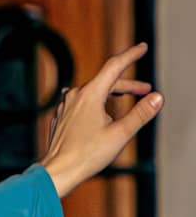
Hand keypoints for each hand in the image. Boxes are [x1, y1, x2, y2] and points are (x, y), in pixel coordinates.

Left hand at [40, 42, 163, 197]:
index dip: (130, 55)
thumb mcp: (121, 133)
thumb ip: (141, 114)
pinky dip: (98, 102)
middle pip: (105, 81)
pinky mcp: (61, 115)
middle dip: (128, 84)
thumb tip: (157, 97)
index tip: (142, 47)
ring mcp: (65, 105)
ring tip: (128, 98)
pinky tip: (103, 111)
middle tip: (146, 90)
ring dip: (113, 92)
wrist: (59, 169)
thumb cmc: (88, 154)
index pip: (114, 66)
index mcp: (90, 94)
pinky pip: (82, 101)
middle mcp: (75, 95)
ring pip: (93, 92)